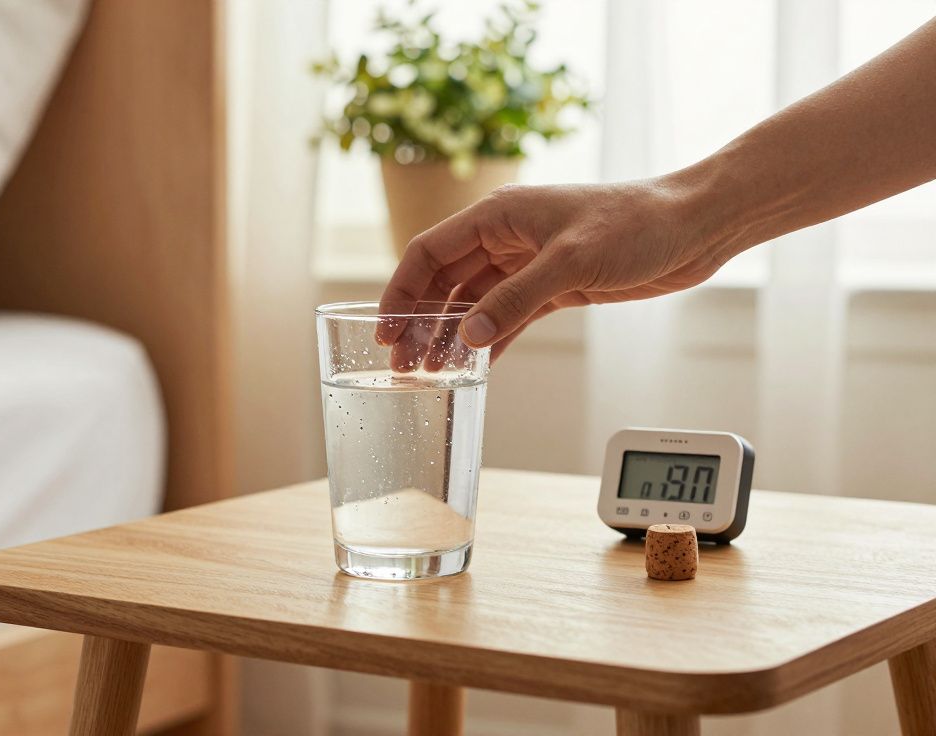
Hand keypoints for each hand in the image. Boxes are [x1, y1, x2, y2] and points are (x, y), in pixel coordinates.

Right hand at [376, 177, 731, 363]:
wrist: (695, 225)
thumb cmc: (637, 223)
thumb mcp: (570, 262)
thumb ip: (515, 300)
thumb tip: (467, 337)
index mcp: (498, 215)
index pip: (428, 252)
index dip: (400, 290)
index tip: (383, 330)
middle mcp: (506, 237)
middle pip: (444, 281)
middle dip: (420, 322)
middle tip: (402, 365)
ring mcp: (529, 263)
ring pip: (473, 303)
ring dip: (451, 336)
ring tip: (431, 374)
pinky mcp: (556, 287)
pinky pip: (508, 317)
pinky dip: (489, 341)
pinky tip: (473, 367)